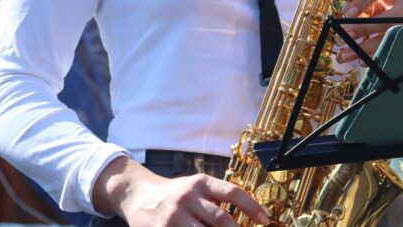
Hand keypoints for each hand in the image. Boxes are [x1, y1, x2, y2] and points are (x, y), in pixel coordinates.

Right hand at [93, 156, 268, 226]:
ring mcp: (174, 216)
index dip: (252, 207)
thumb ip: (216, 198)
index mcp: (200, 183)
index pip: (233, 193)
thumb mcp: (195, 186)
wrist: (138, 195)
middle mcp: (188, 197)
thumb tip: (247, 215)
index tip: (265, 219)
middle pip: (221, 219)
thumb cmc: (174, 193)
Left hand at [337, 0, 402, 62]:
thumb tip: (346, 13)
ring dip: (365, 48)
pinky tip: (360, 60)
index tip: (347, 13)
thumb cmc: (378, 5)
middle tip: (346, 35)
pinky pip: (391, 51)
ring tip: (346, 54)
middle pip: (386, 19)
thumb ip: (357, 2)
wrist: (397, 15)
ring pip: (388, 39)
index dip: (362, 1)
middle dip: (364, 29)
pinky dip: (374, 56)